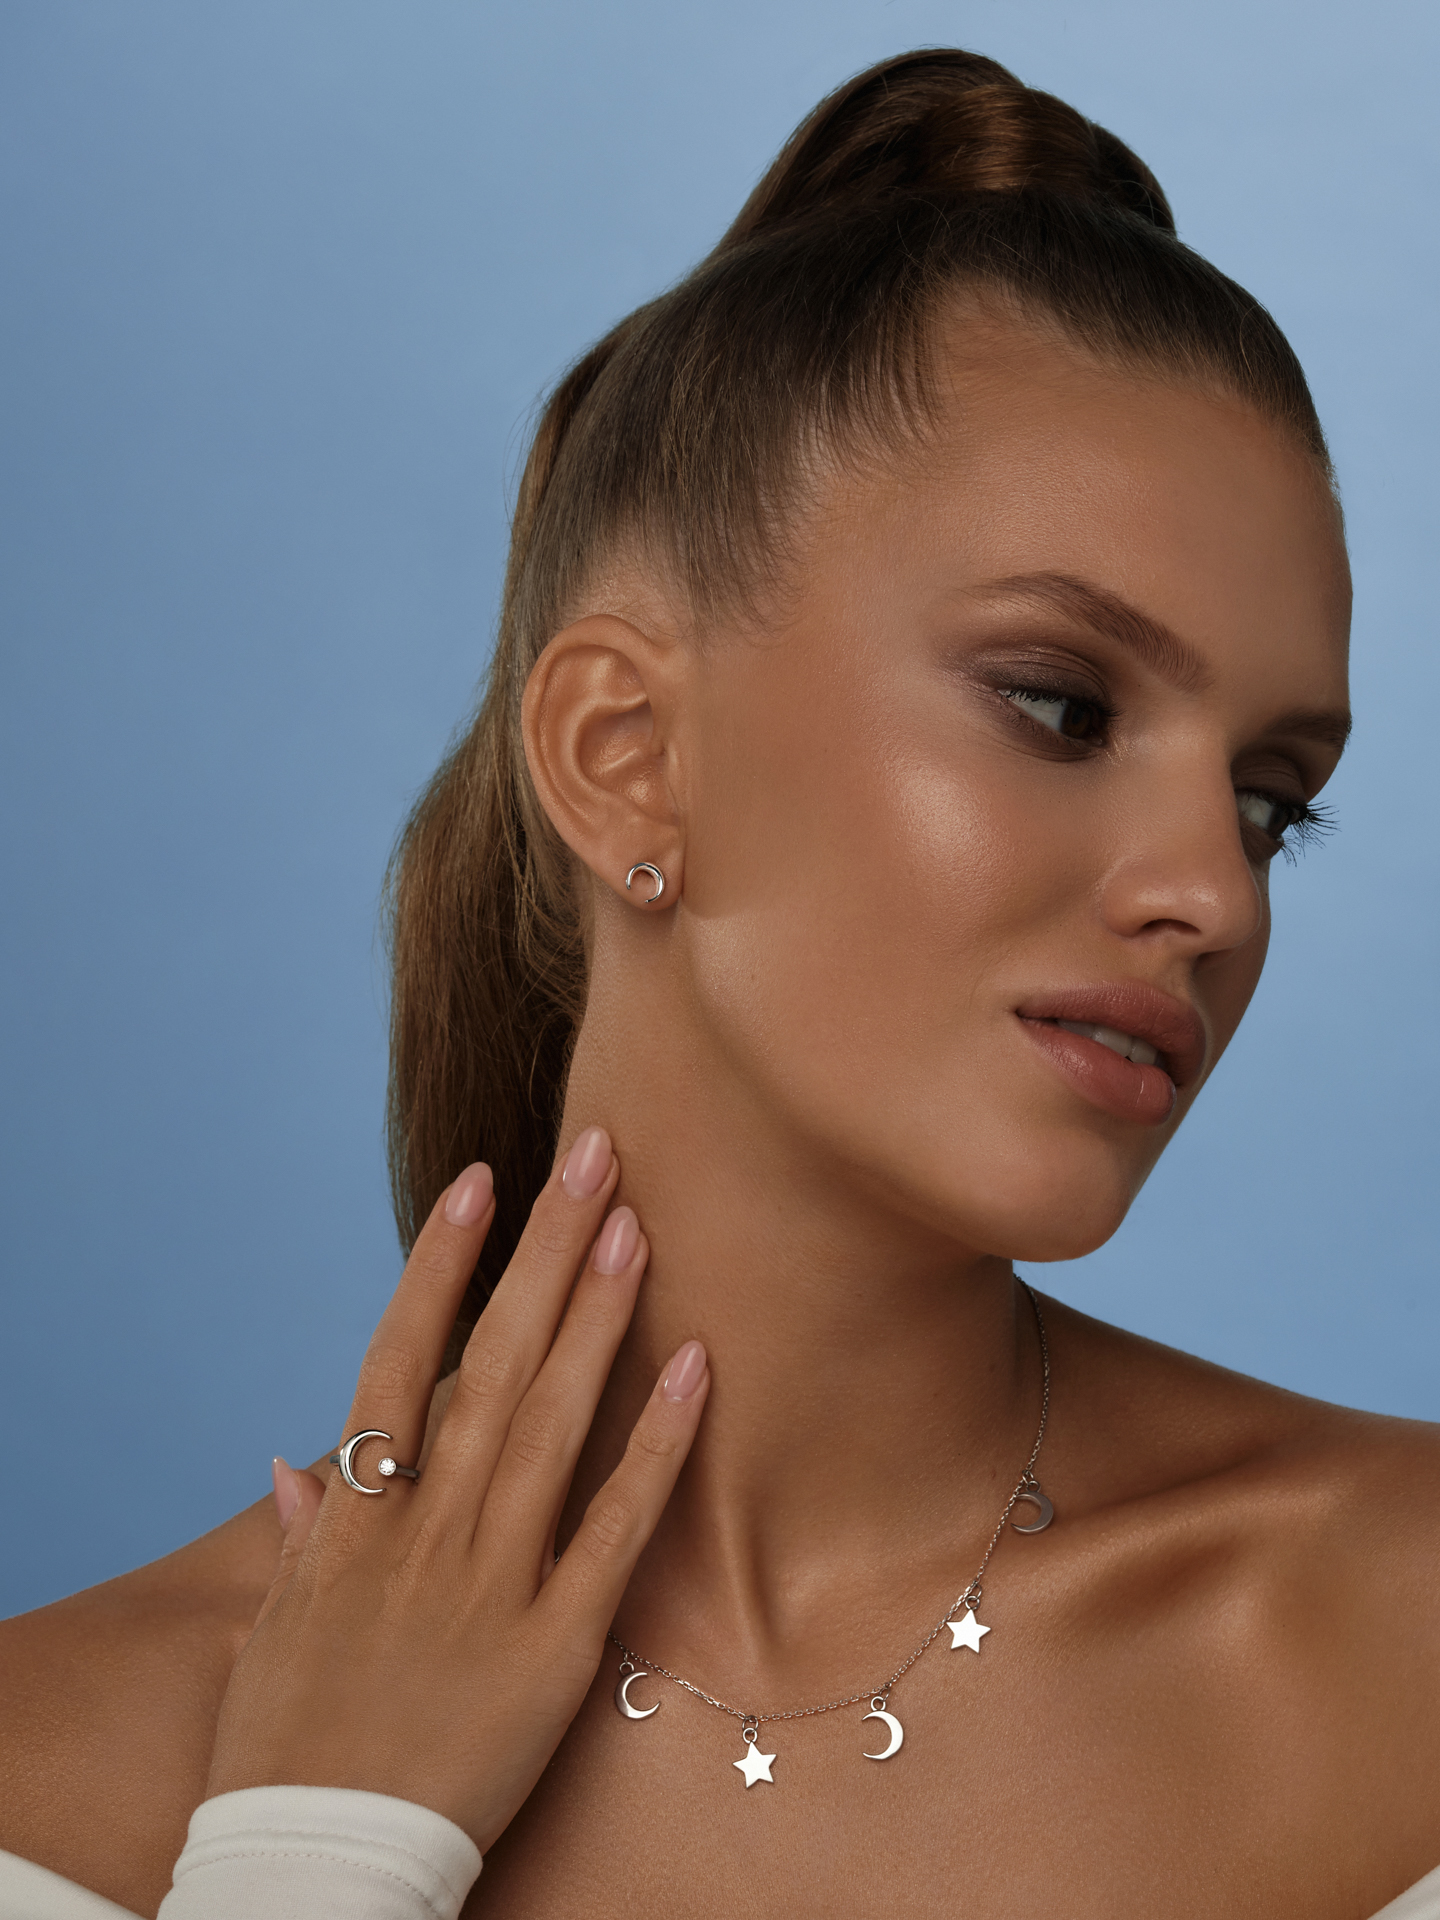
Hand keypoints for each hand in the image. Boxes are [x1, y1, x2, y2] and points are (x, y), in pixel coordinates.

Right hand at [207, 1128, 708, 1852]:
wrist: (316, 1870)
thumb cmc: (288, 1750)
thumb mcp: (274, 1632)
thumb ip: (296, 1537)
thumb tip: (292, 1461)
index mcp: (355, 1519)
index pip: (399, 1357)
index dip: (442, 1263)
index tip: (480, 1179)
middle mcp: (425, 1529)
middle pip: (493, 1359)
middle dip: (545, 1248)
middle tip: (595, 1151)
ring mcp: (494, 1580)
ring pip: (552, 1419)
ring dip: (598, 1313)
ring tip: (637, 1221)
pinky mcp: (558, 1643)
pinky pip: (616, 1528)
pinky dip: (655, 1444)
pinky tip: (693, 1365)